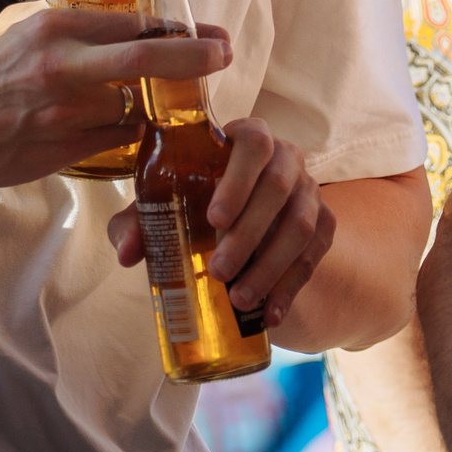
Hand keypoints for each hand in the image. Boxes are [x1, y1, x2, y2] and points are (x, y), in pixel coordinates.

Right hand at [0, 5, 229, 189]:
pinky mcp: (66, 151)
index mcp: (53, 30)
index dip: (178, 33)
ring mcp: (67, 114)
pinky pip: (118, 141)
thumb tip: (112, 16)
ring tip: (178, 100)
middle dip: (196, 59)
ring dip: (162, 105)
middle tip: (224, 56)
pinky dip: (135, 134)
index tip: (209, 34)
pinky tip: (143, 129)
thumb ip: (65, 20)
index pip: (133, 25)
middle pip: (148, 62)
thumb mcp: (17, 26)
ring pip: (137, 108)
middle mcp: (64, 69)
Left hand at [107, 114, 331, 332]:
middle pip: (278, 186)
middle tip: (217, 271)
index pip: (254, 143)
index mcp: (247, 138)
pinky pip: (314, 254)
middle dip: (249, 233)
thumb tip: (127, 253)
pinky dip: (291, 287)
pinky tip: (269, 313)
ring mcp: (309, 190)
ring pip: (301, 225)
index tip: (213, 218)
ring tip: (238, 299)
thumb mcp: (162, 208)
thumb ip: (138, 222)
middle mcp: (286, 157)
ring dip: (271, 265)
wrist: (239, 224)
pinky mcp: (324, 224)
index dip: (237, 179)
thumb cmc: (192, 204)